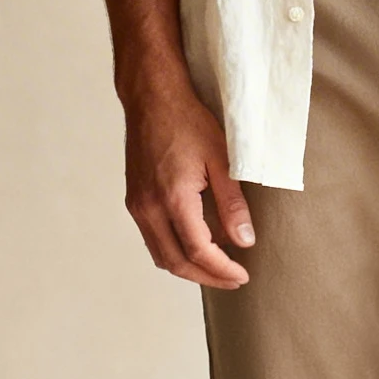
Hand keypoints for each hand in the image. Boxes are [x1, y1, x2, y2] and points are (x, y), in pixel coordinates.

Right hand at [122, 77, 254, 289]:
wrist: (152, 98)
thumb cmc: (188, 121)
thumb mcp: (222, 160)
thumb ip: (233, 204)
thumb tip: (245, 241)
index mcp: (172, 198)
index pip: (198, 251)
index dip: (222, 269)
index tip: (242, 275)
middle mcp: (148, 207)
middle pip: (176, 262)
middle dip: (207, 277)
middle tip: (234, 280)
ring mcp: (137, 205)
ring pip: (161, 255)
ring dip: (189, 268)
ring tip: (218, 268)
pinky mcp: (134, 200)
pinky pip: (152, 239)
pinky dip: (174, 251)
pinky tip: (195, 245)